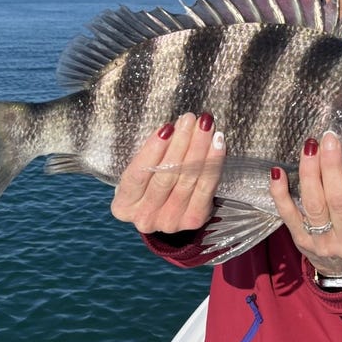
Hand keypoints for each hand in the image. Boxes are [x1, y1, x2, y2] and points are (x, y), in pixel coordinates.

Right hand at [111, 113, 224, 233]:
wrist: (165, 210)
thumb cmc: (148, 182)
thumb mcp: (139, 170)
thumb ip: (150, 155)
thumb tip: (173, 128)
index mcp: (123, 205)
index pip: (138, 175)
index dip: (153, 150)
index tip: (167, 127)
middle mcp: (145, 218)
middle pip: (165, 176)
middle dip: (180, 143)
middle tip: (189, 119)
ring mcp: (170, 222)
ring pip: (188, 179)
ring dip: (199, 148)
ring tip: (205, 125)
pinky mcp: (193, 220)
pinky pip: (206, 187)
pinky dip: (213, 162)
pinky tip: (217, 143)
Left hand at [269, 131, 341, 275]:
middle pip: (339, 200)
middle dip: (331, 166)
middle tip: (328, 140)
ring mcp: (323, 243)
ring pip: (314, 204)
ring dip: (309, 172)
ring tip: (309, 148)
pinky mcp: (301, 241)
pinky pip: (288, 214)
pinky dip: (280, 192)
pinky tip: (278, 171)